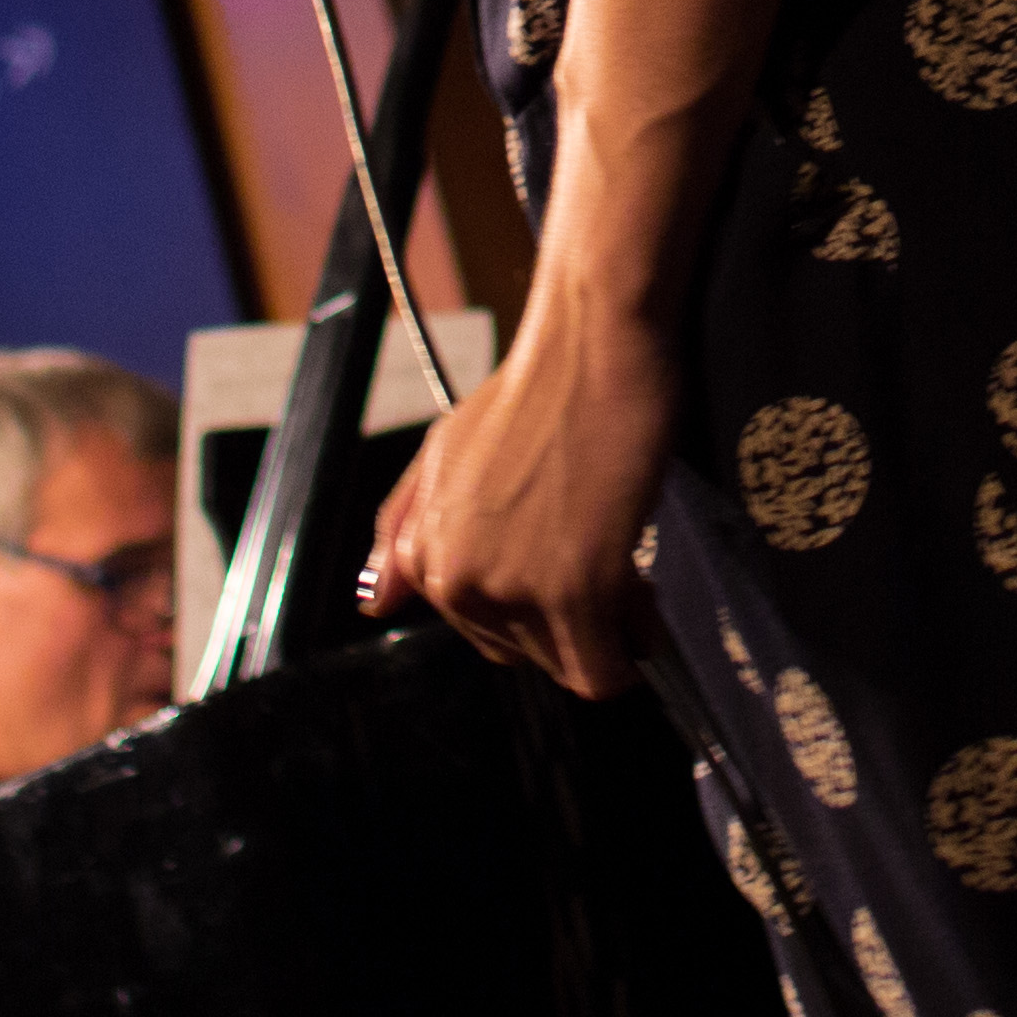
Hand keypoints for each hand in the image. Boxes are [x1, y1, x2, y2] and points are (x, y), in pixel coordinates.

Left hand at [360, 287, 674, 698]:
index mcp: (425, 555)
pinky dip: (633, 644)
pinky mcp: (578, 589)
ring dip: (608, 628)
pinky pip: (606, 672)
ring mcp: (516, 589)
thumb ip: (403, 531)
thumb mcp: (443, 455)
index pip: (485, 636)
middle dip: (571, 622)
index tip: (566, 563)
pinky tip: (642, 586)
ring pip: (571, 667)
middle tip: (603, 556)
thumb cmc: (532, 390)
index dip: (536, 607)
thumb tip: (374, 604)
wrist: (591, 344)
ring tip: (623, 559)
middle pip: (528, 657)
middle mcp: (458, 581)